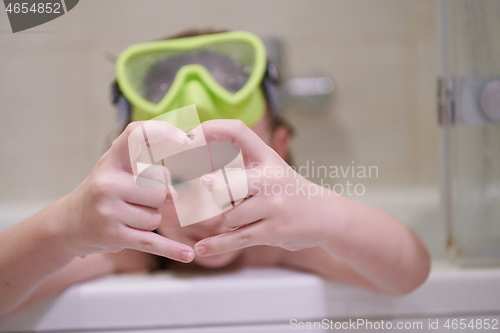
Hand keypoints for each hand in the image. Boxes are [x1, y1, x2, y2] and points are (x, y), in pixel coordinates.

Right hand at [58, 121, 194, 262]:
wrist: (68, 225)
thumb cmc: (103, 193)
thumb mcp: (116, 169)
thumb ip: (145, 162)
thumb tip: (183, 178)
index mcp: (111, 160)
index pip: (137, 135)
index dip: (162, 132)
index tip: (184, 140)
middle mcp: (107, 182)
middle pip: (160, 189)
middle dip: (158, 199)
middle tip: (137, 201)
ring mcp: (108, 210)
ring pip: (157, 217)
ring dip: (150, 220)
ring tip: (128, 217)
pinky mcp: (114, 236)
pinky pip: (153, 242)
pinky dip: (172, 250)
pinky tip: (188, 255)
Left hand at [191, 120, 332, 256]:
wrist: (325, 216)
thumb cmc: (287, 191)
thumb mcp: (269, 169)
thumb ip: (240, 167)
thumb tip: (200, 178)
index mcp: (268, 157)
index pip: (238, 131)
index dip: (212, 128)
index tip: (191, 136)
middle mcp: (271, 178)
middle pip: (224, 184)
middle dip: (213, 194)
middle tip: (213, 196)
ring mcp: (273, 205)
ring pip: (228, 215)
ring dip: (228, 220)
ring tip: (246, 217)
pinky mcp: (273, 231)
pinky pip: (236, 238)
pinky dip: (216, 245)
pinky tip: (201, 248)